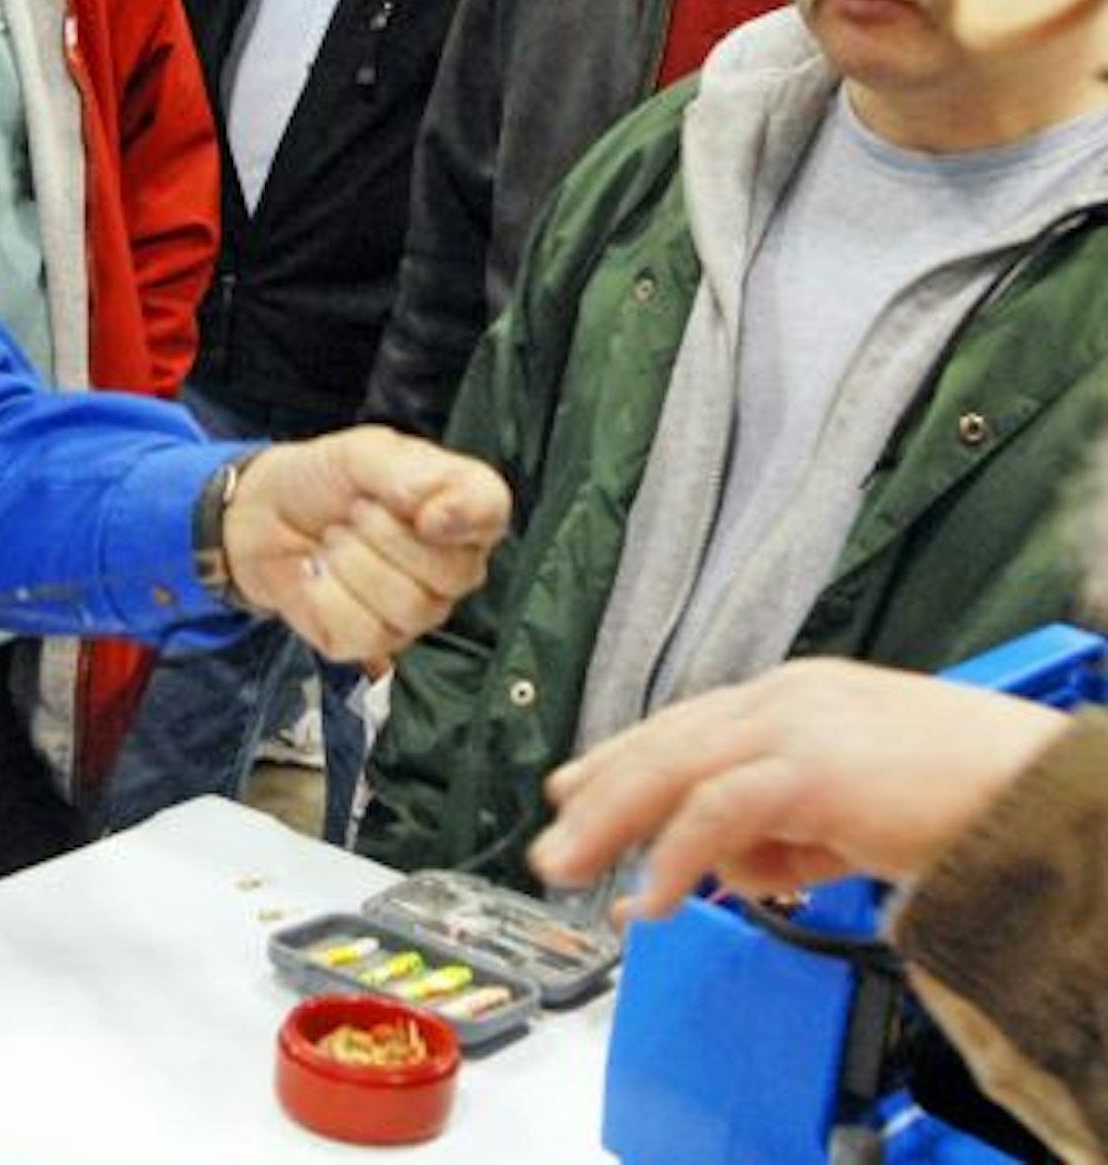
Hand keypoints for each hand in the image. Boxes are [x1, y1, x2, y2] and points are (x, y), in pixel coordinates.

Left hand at [223, 426, 507, 671]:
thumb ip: (404, 471)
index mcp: (457, 508)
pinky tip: (318, 574)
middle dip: (386, 536)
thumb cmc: (322, 480)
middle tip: (353, 511)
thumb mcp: (360, 454)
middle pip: (452, 574)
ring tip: (333, 539)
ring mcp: (415, 611)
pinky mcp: (370, 642)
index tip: (424, 514)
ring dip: (353, 563)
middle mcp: (450, 566)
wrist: (260, 514)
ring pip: (410, 607)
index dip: (464, 516)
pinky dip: (325, 594)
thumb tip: (438, 513)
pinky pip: (363, 631)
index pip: (491, 512)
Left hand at [527, 658, 1069, 920]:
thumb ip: (797, 836)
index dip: (626, 758)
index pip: (689, 724)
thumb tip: (741, 874)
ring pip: (672, 769)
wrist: (1044, 791)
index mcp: (798, 697)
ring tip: (569, 868)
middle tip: (552, 837)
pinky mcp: (810, 767)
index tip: (576, 789)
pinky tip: (657, 898)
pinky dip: (677, 858)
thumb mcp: (861, 815)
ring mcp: (795, 725)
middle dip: (600, 792)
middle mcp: (785, 698)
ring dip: (612, 823)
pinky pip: (715, 812)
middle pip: (665, 741)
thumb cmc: (971, 800)